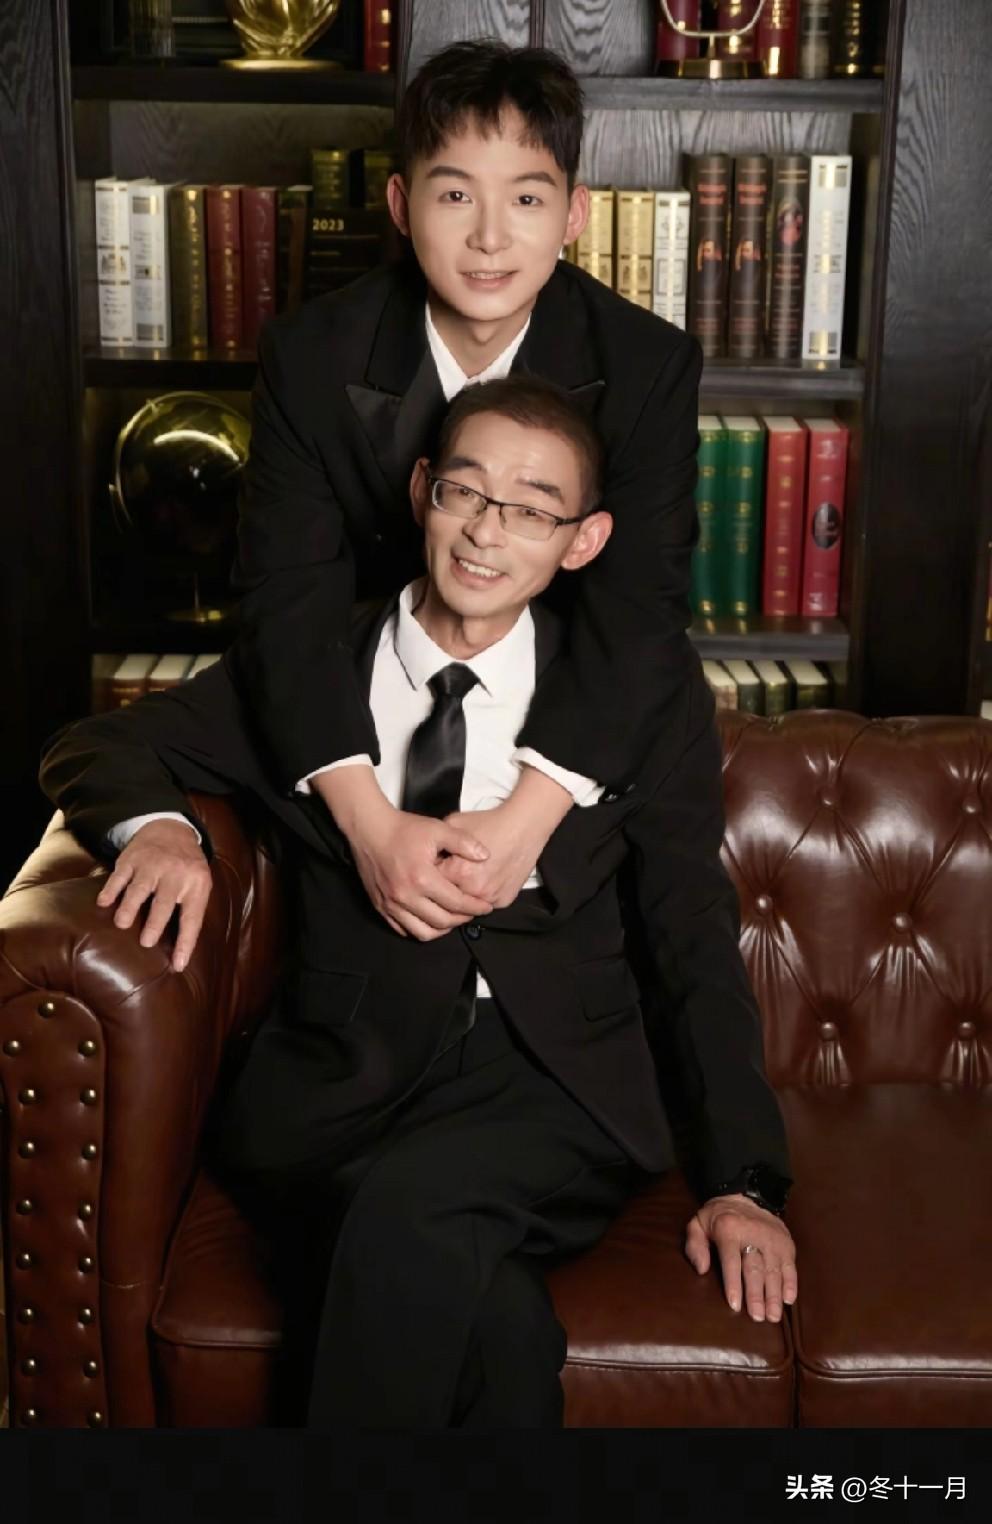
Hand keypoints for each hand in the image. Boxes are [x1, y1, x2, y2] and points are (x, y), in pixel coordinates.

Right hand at [95, 819, 210, 972]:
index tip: (178, 965)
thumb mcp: (199, 884)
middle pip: (164, 902)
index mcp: (196, 884)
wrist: (171, 829)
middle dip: (155, 923)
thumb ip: (191, 910)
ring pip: (140, 888)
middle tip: (146, 942)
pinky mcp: (132, 858)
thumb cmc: (187, 867)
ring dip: (129, 907)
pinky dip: (111, 889)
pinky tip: (103, 902)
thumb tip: (182, 953)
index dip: (186, 943)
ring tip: (122, 924)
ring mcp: (152, 864)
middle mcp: (175, 874)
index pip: (192, 918)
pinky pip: (120, 875)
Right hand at [346, 799, 495, 940]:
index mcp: (422, 878)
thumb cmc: (402, 829)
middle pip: (441, 921)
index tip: (486, 907)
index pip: (456, 902)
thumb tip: (485, 855)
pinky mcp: (381, 906)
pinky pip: (402, 929)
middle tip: (472, 912)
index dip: (475, 907)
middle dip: (461, 919)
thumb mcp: (438, 829)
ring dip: (441, 929)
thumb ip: (464, 843)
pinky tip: (429, 919)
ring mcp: (391, 904)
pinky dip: (419, 929)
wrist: (370, 829)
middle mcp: (406, 896)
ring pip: (422, 932)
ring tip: (452, 918)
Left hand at [436, 802, 544, 909]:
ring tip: (467, 876)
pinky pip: (486, 903)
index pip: (432, 884)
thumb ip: (438, 844)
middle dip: (445, 889)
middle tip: (450, 873)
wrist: (524, 825)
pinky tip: (484, 878)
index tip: (433, 867)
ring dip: (464, 895)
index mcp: (458, 873)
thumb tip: (427, 857)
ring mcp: (491, 899)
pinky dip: (482, 896)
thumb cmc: (490, 822)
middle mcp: (474, 891)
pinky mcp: (504, 901)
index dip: (430, 874)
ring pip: (467, 906)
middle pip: (448, 899)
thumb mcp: (454, 824)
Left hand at [684, 1193, 797, 1321]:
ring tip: (773, 1316)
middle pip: (755, 1269)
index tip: (735, 1306)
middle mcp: (753, 1234)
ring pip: (774, 1270)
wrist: (743, 1195)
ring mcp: (772, 1238)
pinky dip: (791, 1283)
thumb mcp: (697, 1224)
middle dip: (756, 1295)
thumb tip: (702, 1270)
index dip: (733, 1284)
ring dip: (774, 1295)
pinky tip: (788, 1299)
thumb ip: (694, 1245)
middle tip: (757, 1317)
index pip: (731, 1261)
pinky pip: (790, 1265)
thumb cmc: (717, 1218)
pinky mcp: (785, 1242)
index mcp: (729, 1230)